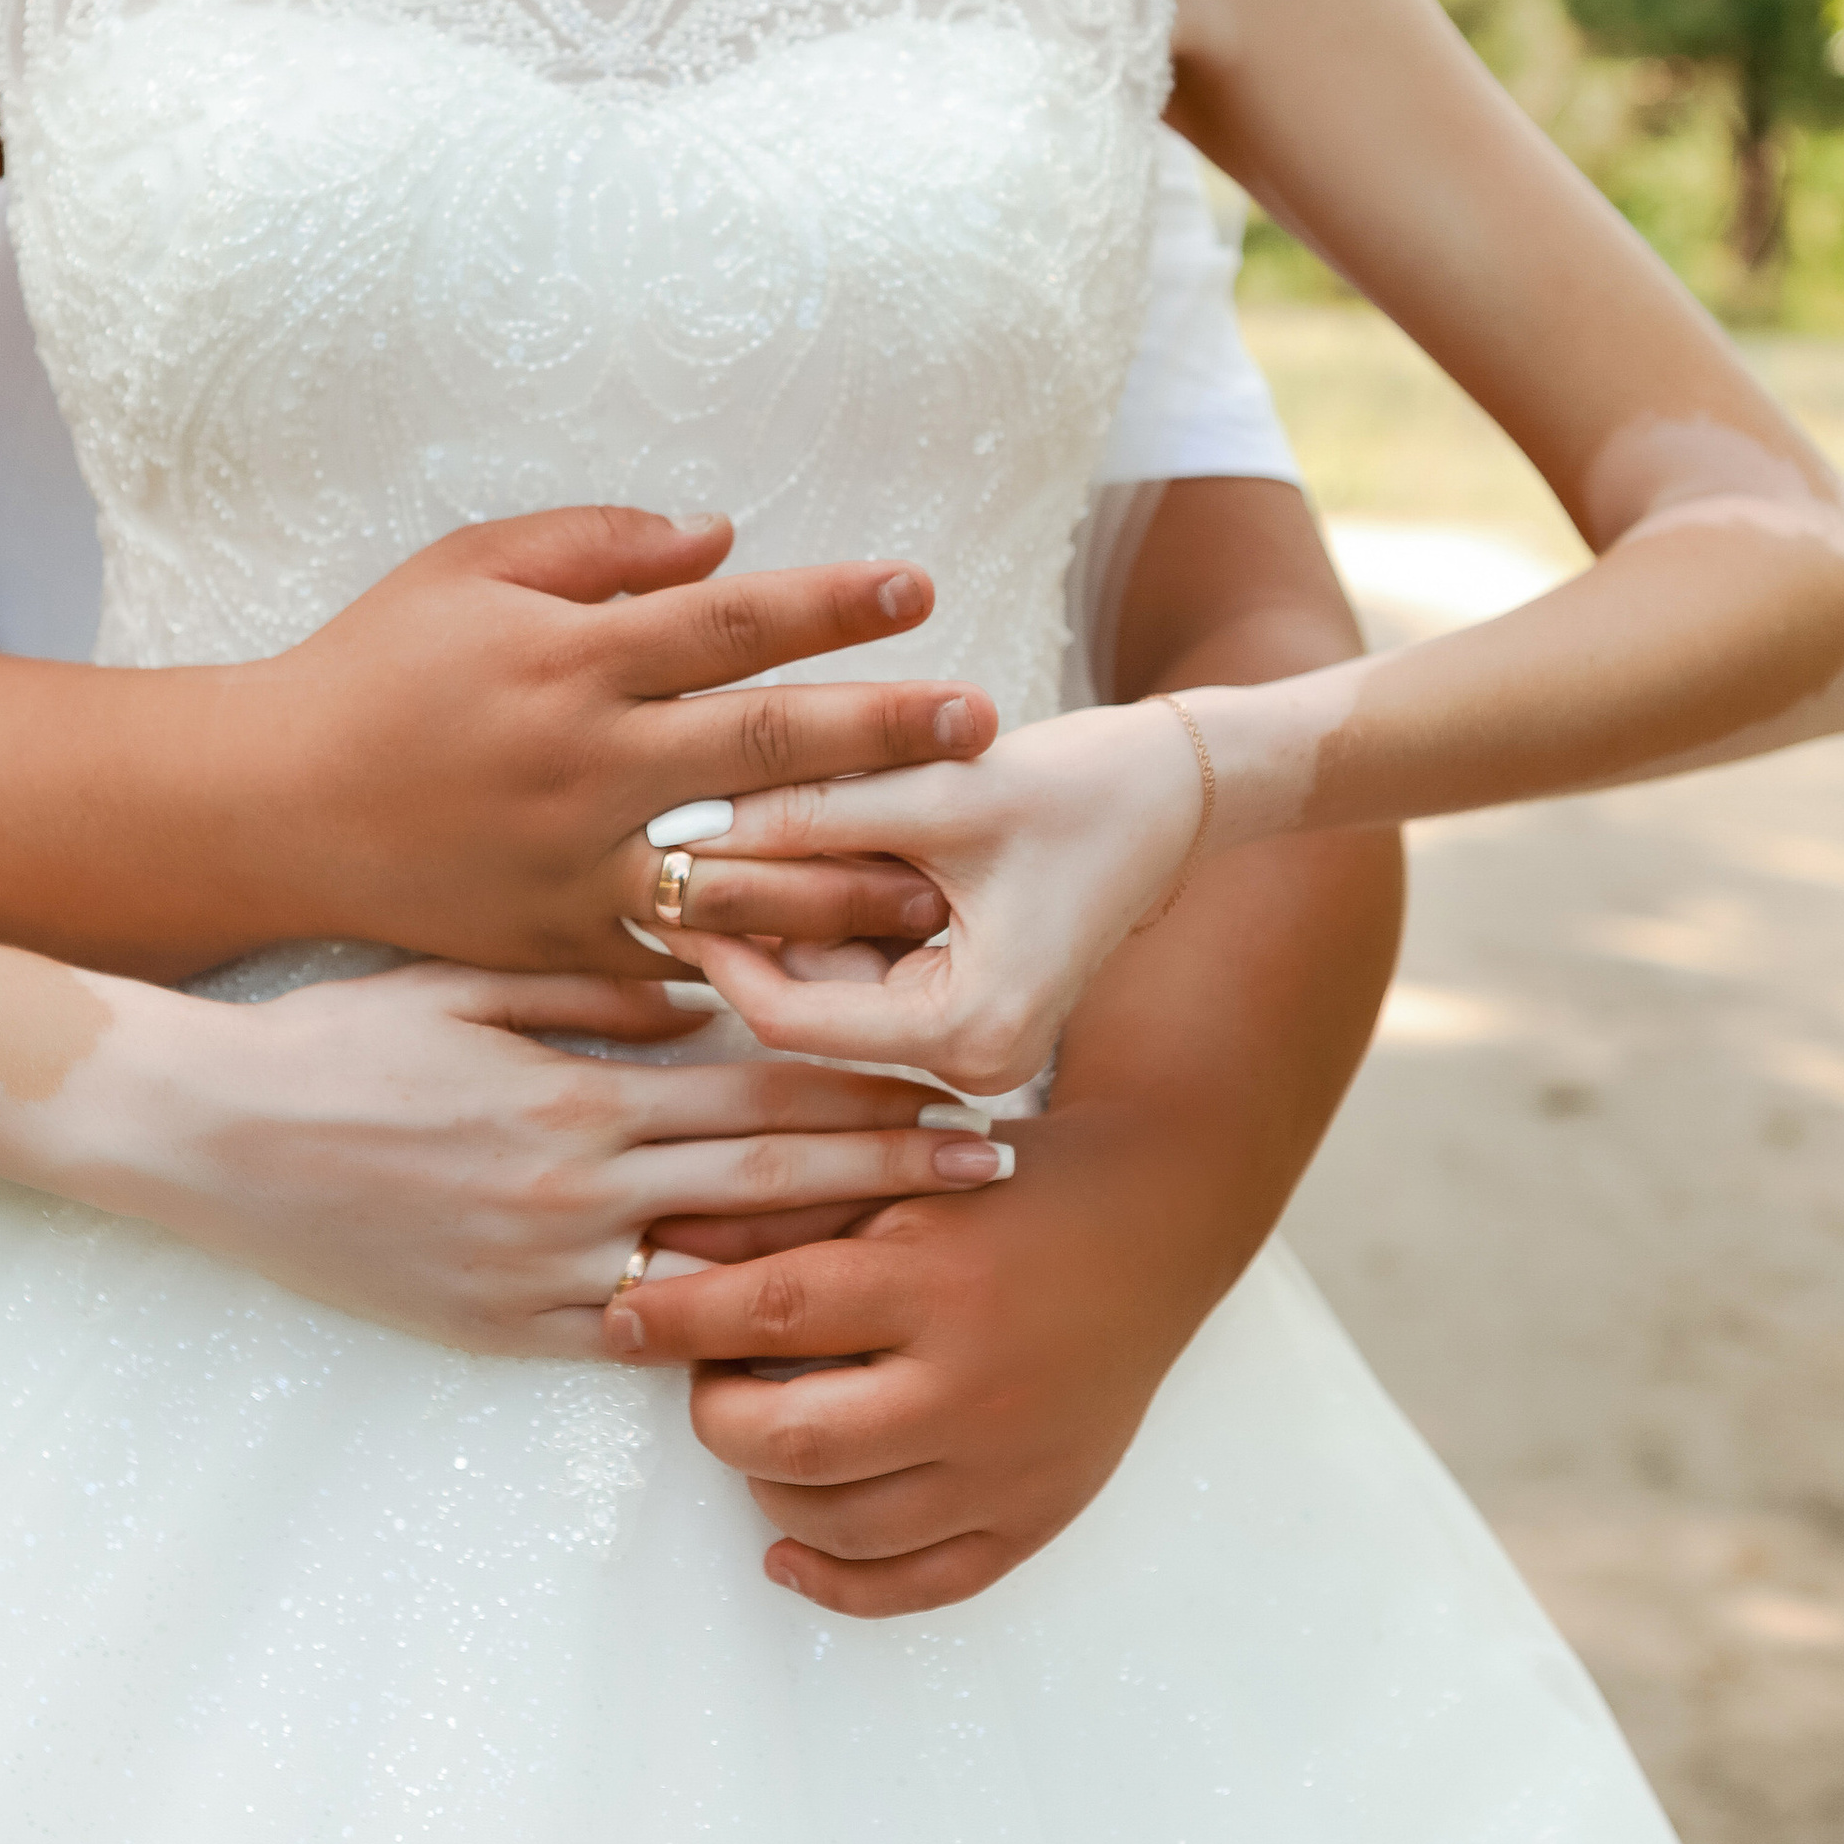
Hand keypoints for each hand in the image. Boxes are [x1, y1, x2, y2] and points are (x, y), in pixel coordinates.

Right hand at [74, 959, 1017, 1359]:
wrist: (212, 1135)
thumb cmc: (338, 1040)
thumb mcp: (471, 981)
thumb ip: (595, 988)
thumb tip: (702, 994)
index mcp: (581, 1093)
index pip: (764, 1093)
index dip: (874, 1095)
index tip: (964, 1093)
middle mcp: (577, 1191)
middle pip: (772, 1182)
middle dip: (892, 1176)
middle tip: (997, 1173)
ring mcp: (541, 1274)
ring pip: (723, 1274)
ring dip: (828, 1262)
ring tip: (923, 1259)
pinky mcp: (502, 1331)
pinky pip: (635, 1341)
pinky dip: (720, 1335)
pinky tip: (790, 1335)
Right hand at [251, 506, 995, 975]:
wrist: (270, 806)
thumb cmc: (374, 669)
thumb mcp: (466, 568)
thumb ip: (596, 545)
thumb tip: (723, 538)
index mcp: (568, 655)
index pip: (730, 619)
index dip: (831, 600)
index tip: (920, 585)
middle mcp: (584, 761)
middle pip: (765, 741)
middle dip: (884, 732)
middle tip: (982, 725)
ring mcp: (574, 862)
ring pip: (741, 875)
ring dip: (852, 878)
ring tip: (948, 880)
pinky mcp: (558, 938)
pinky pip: (676, 959)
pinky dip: (758, 968)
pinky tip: (840, 970)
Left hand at [600, 1106, 1231, 1615]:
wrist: (1155, 1225)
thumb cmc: (1013, 1187)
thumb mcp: (899, 1173)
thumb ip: (780, 1213)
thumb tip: (656, 1242)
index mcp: (937, 1281)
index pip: (773, 1312)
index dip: (678, 1320)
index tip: (623, 1317)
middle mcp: (976, 1387)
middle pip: (794, 1441)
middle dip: (719, 1416)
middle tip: (710, 1380)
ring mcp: (1010, 1466)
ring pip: (842, 1525)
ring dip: (768, 1487)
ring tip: (763, 1433)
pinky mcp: (1035, 1516)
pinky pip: (917, 1586)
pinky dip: (835, 1580)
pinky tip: (787, 1544)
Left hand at [648, 699, 1211, 1093]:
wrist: (1184, 787)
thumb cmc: (1087, 785)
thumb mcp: (942, 791)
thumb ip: (814, 811)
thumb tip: (683, 825)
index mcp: (973, 1033)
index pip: (792, 1015)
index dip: (717, 942)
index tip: (660, 869)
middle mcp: (971, 1059)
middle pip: (806, 996)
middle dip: (759, 911)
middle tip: (698, 823)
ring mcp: (971, 1036)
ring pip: (830, 972)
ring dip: (801, 896)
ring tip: (795, 809)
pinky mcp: (966, 999)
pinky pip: (867, 959)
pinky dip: (841, 897)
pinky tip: (841, 828)